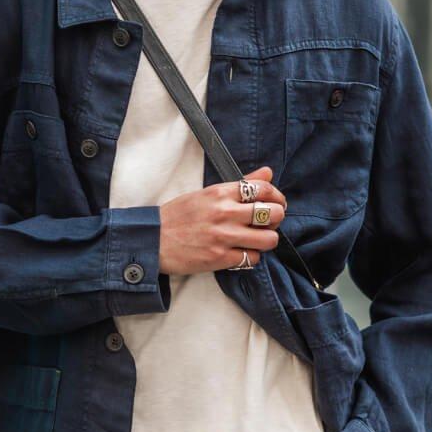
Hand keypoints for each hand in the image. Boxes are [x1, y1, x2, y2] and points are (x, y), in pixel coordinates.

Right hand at [158, 166, 286, 275]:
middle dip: (277, 217)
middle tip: (269, 221)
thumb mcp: (208, 193)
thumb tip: (267, 172)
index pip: (263, 188)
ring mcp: (223, 237)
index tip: (277, 201)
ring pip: (269, 239)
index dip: (277, 195)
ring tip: (258, 238)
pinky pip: (253, 258)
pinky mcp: (220, 258)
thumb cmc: (178, 215)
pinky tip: (243, 251)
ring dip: (267, 239)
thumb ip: (240, 184)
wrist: (153, 240)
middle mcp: (225, 213)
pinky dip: (252, 256)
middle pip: (273, 213)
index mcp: (220, 193)